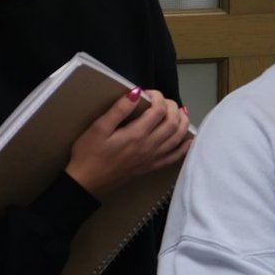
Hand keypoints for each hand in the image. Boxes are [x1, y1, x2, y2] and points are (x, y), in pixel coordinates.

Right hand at [65, 88, 192, 198]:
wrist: (86, 182)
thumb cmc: (88, 154)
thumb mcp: (98, 128)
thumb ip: (119, 110)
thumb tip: (136, 92)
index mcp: (136, 134)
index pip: (158, 110)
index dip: (157, 97)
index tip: (148, 93)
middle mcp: (149, 146)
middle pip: (173, 122)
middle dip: (173, 107)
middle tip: (163, 100)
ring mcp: (152, 158)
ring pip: (177, 138)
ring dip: (183, 122)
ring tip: (180, 112)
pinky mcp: (150, 167)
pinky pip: (174, 157)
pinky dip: (184, 147)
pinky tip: (188, 140)